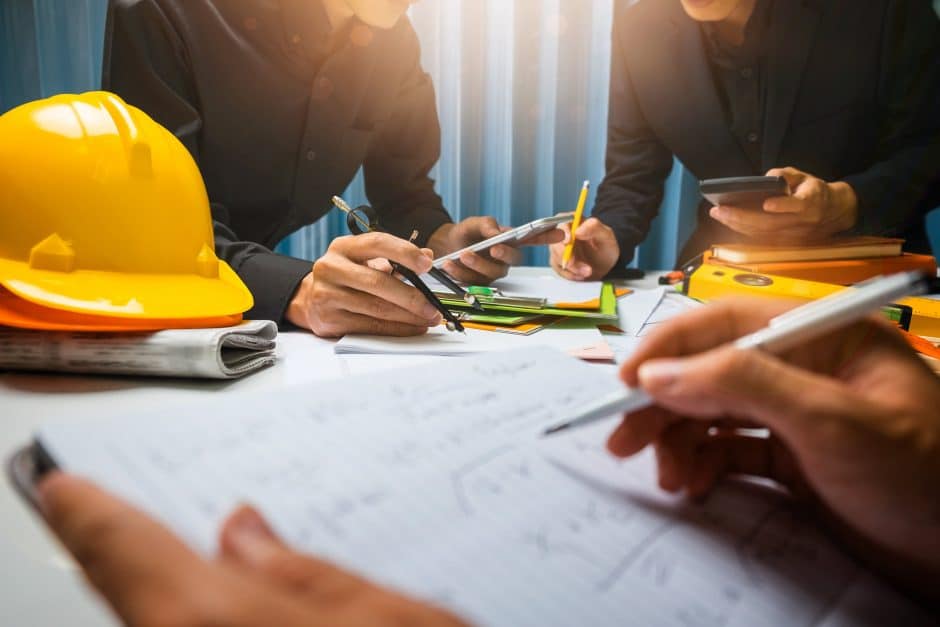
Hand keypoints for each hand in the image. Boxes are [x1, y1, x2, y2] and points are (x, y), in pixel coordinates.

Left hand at [38, 473, 467, 626]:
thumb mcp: (394, 618)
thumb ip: (306, 572)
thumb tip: (245, 529)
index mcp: (218, 626)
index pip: (125, 552)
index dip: (91, 510)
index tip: (65, 480)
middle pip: (141, 596)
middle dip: (144, 549)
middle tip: (157, 509)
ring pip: (169, 622)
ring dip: (178, 587)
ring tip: (220, 553)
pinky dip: (208, 611)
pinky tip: (247, 599)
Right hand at [287, 232, 442, 336]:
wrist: (310, 299)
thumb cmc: (346, 276)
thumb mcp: (365, 259)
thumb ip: (395, 257)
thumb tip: (427, 254)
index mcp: (343, 247)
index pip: (377, 243)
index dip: (404, 252)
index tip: (427, 263)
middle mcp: (331, 268)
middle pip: (377, 282)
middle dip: (411, 296)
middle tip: (432, 304)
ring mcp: (327, 295)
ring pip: (376, 308)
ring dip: (408, 316)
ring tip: (428, 318)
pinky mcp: (329, 320)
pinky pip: (370, 326)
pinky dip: (396, 328)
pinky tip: (412, 327)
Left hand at [429, 217, 562, 283]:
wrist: (445, 245)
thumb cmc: (466, 233)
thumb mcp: (475, 223)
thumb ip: (486, 225)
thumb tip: (497, 232)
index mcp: (510, 241)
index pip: (533, 239)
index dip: (547, 237)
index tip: (561, 233)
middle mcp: (505, 259)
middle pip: (514, 260)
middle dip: (504, 254)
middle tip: (493, 247)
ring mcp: (493, 272)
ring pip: (491, 272)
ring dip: (477, 263)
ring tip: (463, 253)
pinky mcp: (478, 282)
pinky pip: (472, 279)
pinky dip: (459, 270)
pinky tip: (449, 262)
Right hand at [548, 218, 619, 280]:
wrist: (606, 265)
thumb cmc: (606, 247)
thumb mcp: (606, 236)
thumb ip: (594, 228)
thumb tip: (578, 230)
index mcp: (574, 222)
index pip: (562, 222)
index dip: (562, 232)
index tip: (568, 242)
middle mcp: (564, 234)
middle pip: (554, 241)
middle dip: (564, 255)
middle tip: (575, 263)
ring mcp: (560, 248)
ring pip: (556, 257)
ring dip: (571, 267)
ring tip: (587, 271)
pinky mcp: (559, 261)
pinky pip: (559, 269)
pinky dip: (570, 274)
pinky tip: (581, 274)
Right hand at [607, 298, 939, 602]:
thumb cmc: (917, 474)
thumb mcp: (830, 422)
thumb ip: (741, 384)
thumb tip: (656, 372)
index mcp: (822, 335)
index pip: (728, 322)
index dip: (670, 347)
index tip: (625, 383)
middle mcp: (804, 367)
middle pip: (712, 370)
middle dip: (665, 404)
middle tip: (621, 441)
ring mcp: (798, 414)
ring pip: (715, 413)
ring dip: (681, 441)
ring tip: (668, 479)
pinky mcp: (794, 458)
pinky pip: (731, 451)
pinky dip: (706, 465)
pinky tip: (696, 486)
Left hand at [709, 167, 857, 242]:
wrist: (832, 212)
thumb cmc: (813, 192)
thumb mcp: (804, 176)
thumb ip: (786, 174)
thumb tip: (768, 177)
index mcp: (810, 203)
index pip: (798, 206)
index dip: (783, 206)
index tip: (767, 203)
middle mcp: (800, 223)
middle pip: (769, 223)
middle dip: (742, 217)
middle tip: (720, 210)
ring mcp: (791, 235)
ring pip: (761, 233)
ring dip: (737, 225)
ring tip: (718, 214)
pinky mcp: (784, 242)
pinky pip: (760, 238)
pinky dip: (742, 230)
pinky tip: (727, 222)